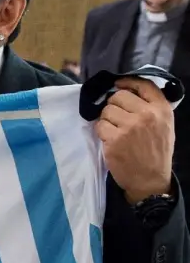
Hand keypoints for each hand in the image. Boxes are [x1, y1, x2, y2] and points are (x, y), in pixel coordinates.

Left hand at [96, 77, 175, 203]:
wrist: (150, 180)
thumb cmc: (156, 151)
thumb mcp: (163, 125)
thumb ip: (149, 107)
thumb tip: (126, 89)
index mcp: (162, 110)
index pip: (143, 85)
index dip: (127, 81)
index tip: (118, 84)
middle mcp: (147, 115)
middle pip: (118, 96)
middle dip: (114, 105)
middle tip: (118, 118)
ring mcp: (130, 127)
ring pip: (106, 110)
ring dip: (107, 119)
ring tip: (117, 131)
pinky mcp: (114, 139)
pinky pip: (99, 125)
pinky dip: (102, 132)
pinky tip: (112, 140)